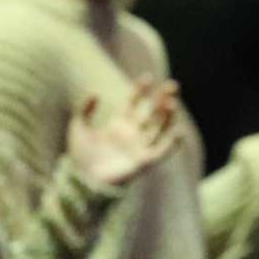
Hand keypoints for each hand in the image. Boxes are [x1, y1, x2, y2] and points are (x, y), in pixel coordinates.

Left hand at [66, 75, 183, 187]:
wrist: (83, 181)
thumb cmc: (81, 157)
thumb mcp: (78, 128)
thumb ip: (84, 109)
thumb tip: (94, 91)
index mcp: (119, 124)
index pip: (134, 102)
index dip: (140, 90)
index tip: (147, 77)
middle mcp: (133, 133)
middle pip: (152, 112)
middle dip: (162, 98)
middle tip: (172, 85)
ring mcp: (140, 146)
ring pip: (160, 127)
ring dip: (167, 115)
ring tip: (171, 102)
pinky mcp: (145, 160)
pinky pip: (163, 150)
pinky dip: (173, 142)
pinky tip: (179, 130)